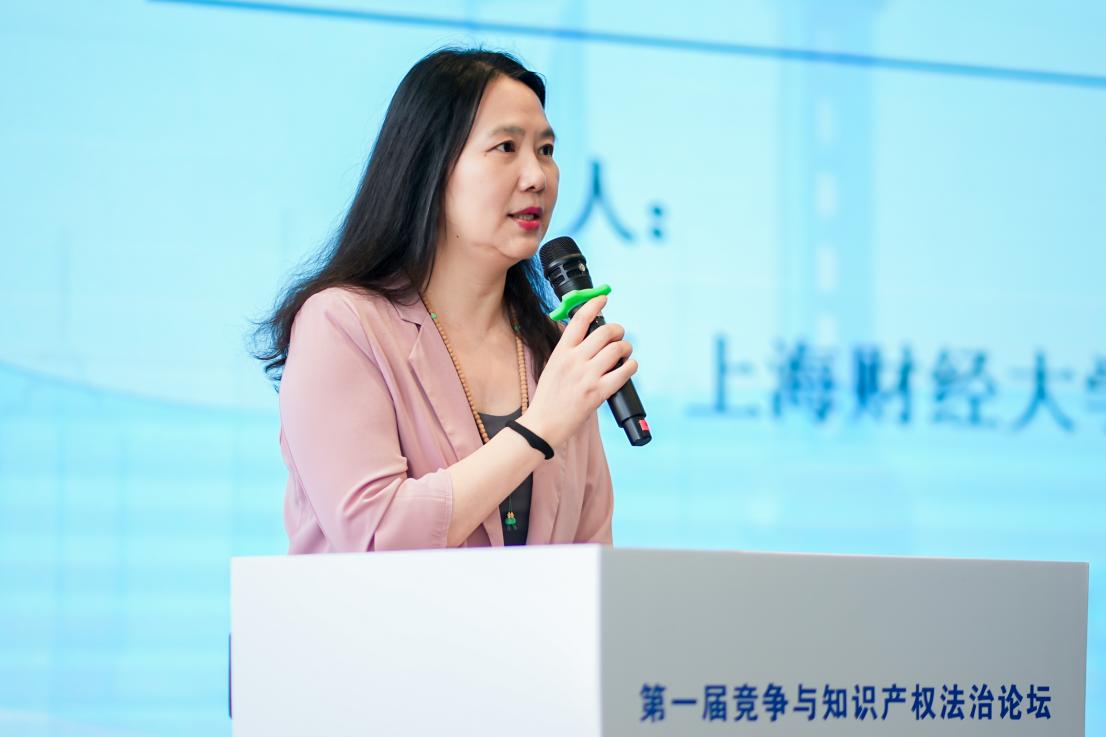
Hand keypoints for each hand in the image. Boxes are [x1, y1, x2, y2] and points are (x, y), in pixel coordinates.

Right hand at [520, 295, 637, 447]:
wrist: (543, 425)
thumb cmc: (548, 397)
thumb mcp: (553, 365)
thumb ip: (569, 351)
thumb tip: (590, 337)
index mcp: (561, 351)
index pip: (579, 319)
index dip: (594, 304)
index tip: (603, 298)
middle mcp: (574, 360)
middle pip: (605, 332)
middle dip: (618, 330)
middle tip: (619, 335)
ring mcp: (587, 376)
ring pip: (618, 349)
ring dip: (626, 348)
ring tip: (624, 354)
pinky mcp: (598, 392)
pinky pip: (624, 371)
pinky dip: (631, 366)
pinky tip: (628, 368)